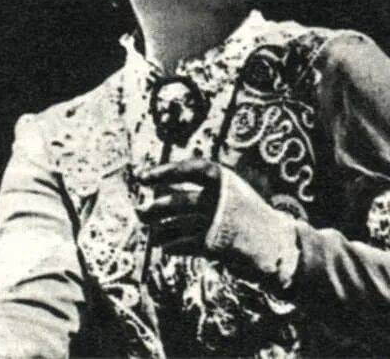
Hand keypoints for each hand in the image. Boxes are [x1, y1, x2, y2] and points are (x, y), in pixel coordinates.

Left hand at [136, 158, 299, 290]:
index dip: (164, 172)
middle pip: (178, 201)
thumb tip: (163, 193)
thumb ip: (203, 191)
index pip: (188, 169)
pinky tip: (166, 247)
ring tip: (153, 234)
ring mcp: (218, 222)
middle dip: (156, 207)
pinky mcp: (216, 245)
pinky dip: (173, 246)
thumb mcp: (229, 193)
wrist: (277, 243)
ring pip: (178, 224)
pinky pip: (185, 244)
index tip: (142, 178)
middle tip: (141, 212)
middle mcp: (219, 198)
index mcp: (224, 179)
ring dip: (162, 230)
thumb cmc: (248, 216)